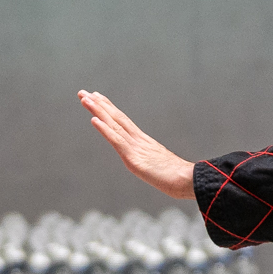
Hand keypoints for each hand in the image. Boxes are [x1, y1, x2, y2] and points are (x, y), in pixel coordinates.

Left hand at [78, 90, 194, 200]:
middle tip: (83, 92)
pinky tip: (93, 119)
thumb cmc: (181, 179)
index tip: (97, 97)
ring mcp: (136, 148)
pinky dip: (104, 129)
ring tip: (85, 98)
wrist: (190, 181)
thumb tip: (156, 169)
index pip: (122, 121)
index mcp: (144, 143)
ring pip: (113, 124)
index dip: (109, 108)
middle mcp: (139, 141)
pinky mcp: (134, 158)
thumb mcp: (163, 169)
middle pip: (115, 118)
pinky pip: (116, 140)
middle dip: (98, 104)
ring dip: (97, 110)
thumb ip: (156, 165)